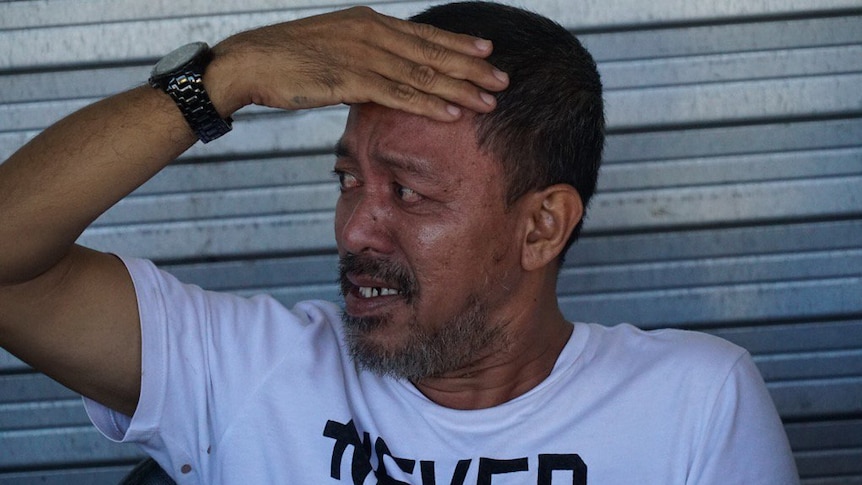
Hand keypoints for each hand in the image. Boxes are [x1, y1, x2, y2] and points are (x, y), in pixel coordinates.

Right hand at [207, 6, 508, 120]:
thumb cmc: (288, 59)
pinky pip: (398, 94)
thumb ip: (364, 56)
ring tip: (490, 100)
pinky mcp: (350, 79)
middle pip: (433, 52)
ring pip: (422, 74)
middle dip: (472, 67)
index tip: (488, 51)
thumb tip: (385, 73)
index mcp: (369, 22)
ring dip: (460, 88)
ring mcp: (362, 54)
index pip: (424, 35)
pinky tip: (453, 112)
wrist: (249, 62)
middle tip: (503, 79)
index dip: (458, 44)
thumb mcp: (333, 48)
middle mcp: (372, 32)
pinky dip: (429, 104)